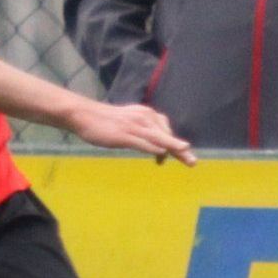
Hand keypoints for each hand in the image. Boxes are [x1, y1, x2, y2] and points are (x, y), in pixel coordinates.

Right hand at [66, 100, 196, 165]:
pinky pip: (142, 142)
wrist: (84, 114)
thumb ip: (142, 132)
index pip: (165, 131)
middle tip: (193, 162)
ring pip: (158, 138)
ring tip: (186, 156)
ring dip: (173, 148)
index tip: (186, 155)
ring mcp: (134, 127)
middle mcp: (143, 118)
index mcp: (146, 115)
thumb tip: (155, 147)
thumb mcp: (128, 123)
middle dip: (180, 149)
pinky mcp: (124, 134)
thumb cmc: (105, 121)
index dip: (175, 144)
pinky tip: (161, 155)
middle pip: (166, 136)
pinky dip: (153, 148)